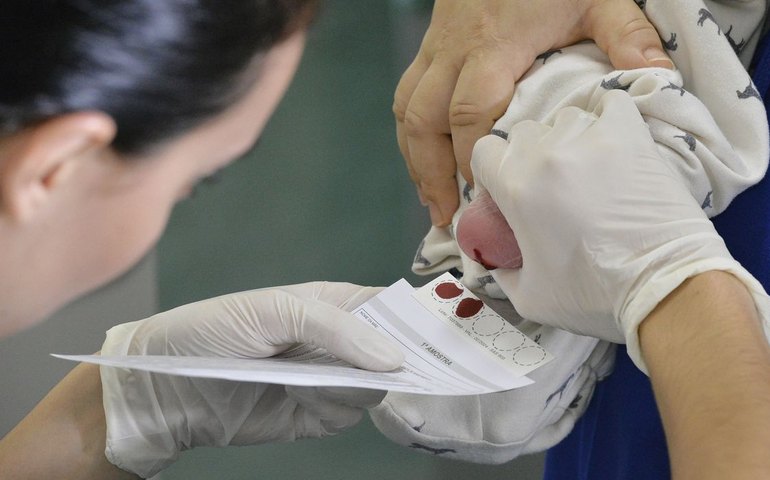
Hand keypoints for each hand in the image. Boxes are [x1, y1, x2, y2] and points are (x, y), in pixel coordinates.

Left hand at [99, 282, 402, 477]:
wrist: (167, 390)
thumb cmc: (213, 331)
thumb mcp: (274, 311)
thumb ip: (334, 327)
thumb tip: (393, 356)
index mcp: (330, 305)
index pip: (386, 307)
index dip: (413, 318)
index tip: (444, 332)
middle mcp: (335, 342)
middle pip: (389, 350)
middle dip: (401, 358)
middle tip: (413, 366)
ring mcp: (326, 379)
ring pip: (373, 386)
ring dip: (355, 385)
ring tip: (316, 378)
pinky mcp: (314, 414)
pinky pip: (346, 414)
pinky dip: (332, 408)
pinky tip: (301, 397)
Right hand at [396, 0, 671, 225]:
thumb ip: (626, 34)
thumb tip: (657, 79)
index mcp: (494, 45)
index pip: (471, 111)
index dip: (472, 157)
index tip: (485, 194)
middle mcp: (453, 51)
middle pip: (424, 120)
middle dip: (431, 172)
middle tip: (447, 215)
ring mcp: (436, 48)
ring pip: (407, 110)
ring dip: (415, 159)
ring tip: (430, 200)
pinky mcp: (430, 46)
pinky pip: (407, 96)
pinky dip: (411, 134)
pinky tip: (422, 160)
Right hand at [470, 90, 768, 369]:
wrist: (664, 287)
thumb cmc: (593, 296)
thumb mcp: (529, 297)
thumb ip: (502, 272)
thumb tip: (496, 259)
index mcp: (516, 187)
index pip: (484, 151)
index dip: (491, 171)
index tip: (506, 192)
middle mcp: (547, 153)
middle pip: (523, 133)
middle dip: (527, 156)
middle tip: (547, 187)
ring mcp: (592, 139)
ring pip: (564, 119)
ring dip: (566, 140)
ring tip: (585, 169)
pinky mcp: (631, 135)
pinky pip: (611, 104)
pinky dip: (607, 118)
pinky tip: (610, 142)